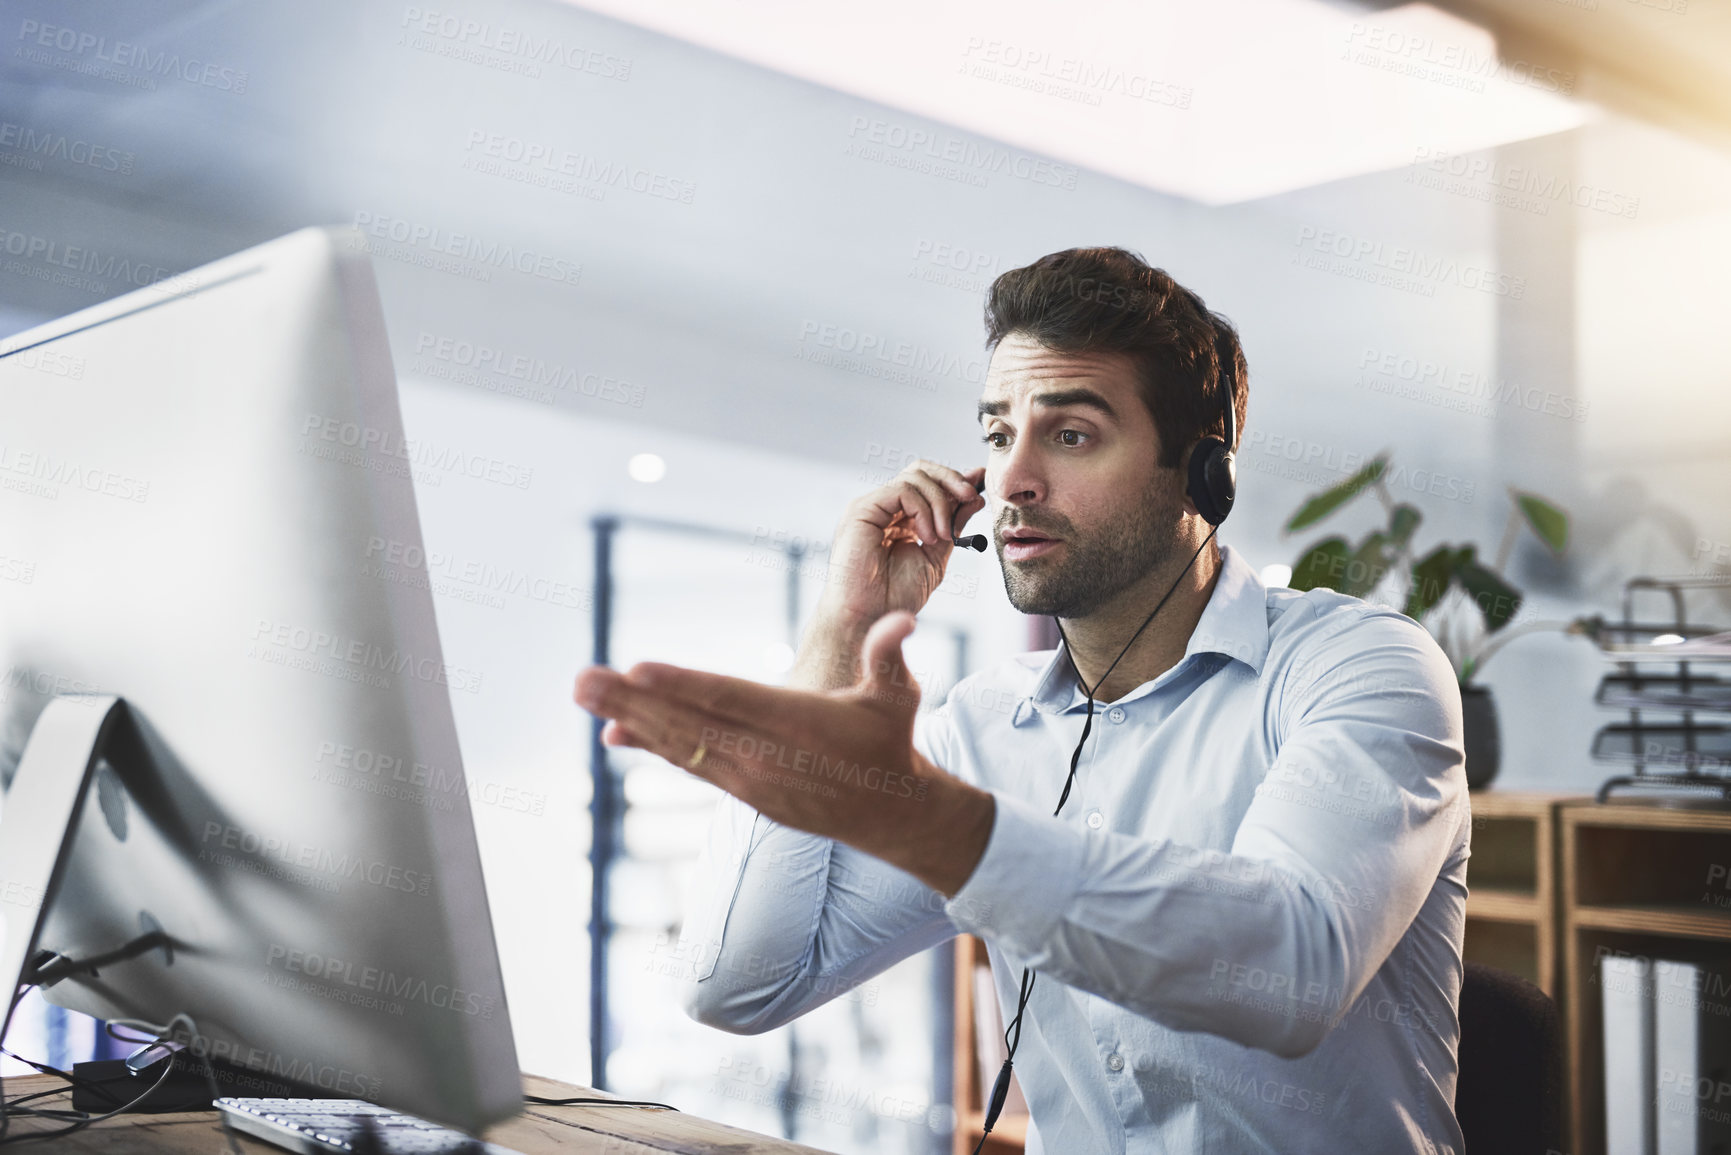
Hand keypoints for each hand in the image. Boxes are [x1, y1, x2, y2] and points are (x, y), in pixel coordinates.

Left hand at [573, 611, 994, 895]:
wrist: (889, 814)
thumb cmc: (890, 739)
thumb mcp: (898, 695)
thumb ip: (888, 654)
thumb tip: (904, 619)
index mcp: (798, 724)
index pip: (730, 698)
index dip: (681, 685)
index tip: (637, 668)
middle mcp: (764, 755)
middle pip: (688, 722)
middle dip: (631, 699)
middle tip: (581, 679)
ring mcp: (747, 778)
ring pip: (679, 743)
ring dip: (628, 716)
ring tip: (583, 691)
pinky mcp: (740, 790)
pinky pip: (687, 763)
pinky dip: (650, 745)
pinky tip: (613, 730)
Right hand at [820, 461, 985, 626]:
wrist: (870, 620)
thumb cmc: (895, 596)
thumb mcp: (935, 556)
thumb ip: (953, 525)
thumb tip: (974, 498)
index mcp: (897, 518)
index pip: (926, 483)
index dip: (954, 482)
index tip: (978, 491)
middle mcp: (882, 508)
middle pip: (919, 470)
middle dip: (951, 479)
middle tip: (971, 498)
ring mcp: (870, 507)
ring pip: (914, 477)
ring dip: (940, 503)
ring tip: (942, 536)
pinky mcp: (861, 511)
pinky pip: (901, 490)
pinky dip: (923, 508)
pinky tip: (927, 535)